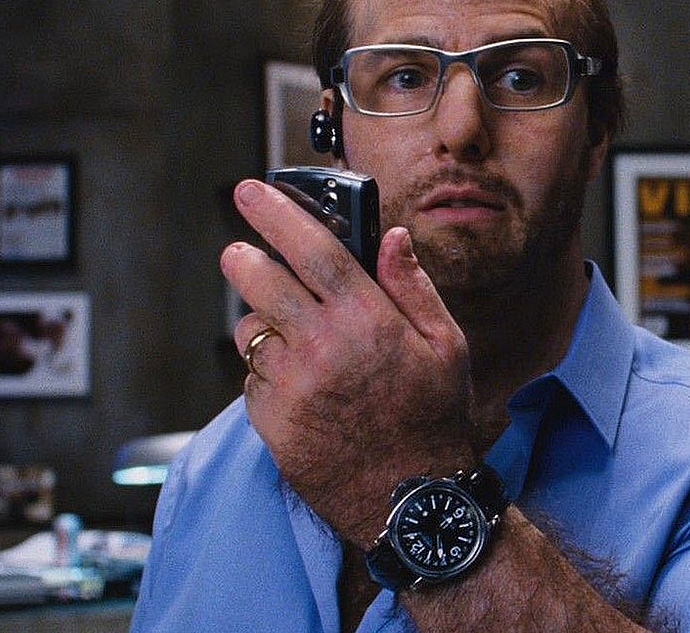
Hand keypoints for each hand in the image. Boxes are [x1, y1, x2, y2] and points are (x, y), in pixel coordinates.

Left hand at [221, 179, 476, 541]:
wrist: (410, 499)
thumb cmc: (434, 419)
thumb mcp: (446, 346)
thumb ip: (412, 286)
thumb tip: (391, 237)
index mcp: (368, 319)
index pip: (311, 249)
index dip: (277, 213)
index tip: (251, 190)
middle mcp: (322, 347)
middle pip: (258, 279)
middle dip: (244, 257)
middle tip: (243, 252)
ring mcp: (291, 386)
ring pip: (249, 330)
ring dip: (261, 322)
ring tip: (293, 338)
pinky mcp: (270, 421)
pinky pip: (252, 378)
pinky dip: (267, 372)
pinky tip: (301, 386)